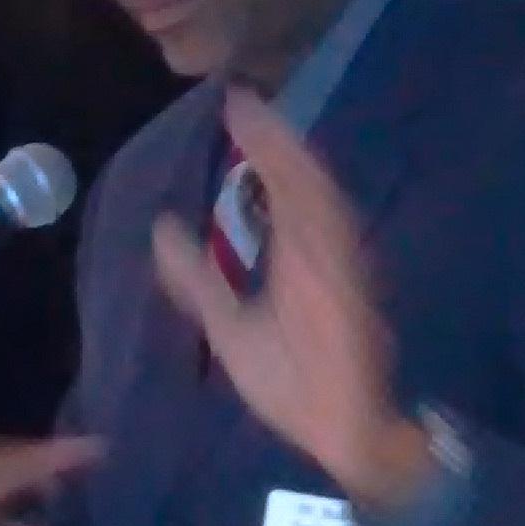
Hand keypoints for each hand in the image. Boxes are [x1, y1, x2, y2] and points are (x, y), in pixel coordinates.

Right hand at [150, 90, 428, 510]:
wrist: (361, 425)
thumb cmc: (295, 386)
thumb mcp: (235, 338)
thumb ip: (199, 282)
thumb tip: (163, 228)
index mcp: (306, 252)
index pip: (283, 175)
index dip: (260, 135)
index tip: (233, 100)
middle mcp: (335, 242)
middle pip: (309, 172)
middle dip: (277, 136)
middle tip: (243, 105)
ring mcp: (352, 254)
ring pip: (325, 189)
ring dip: (296, 157)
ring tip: (263, 135)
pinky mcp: (357, 270)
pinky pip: (333, 209)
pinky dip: (311, 185)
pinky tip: (294, 186)